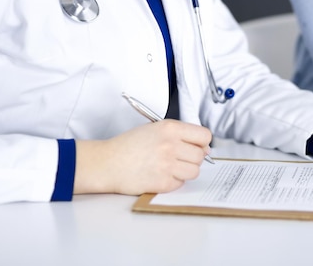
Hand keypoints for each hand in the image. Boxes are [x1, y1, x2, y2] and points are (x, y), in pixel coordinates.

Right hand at [74, 120, 211, 194]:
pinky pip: (180, 184)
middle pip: (201, 155)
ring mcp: (167, 165)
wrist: (107, 163)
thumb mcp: (154, 129)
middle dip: (193, 158)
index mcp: (170, 128)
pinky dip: (173, 182)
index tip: (197, 146)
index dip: (202, 142)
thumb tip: (205, 147)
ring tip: (170, 167)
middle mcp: (170, 145)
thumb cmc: (128, 146)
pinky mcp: (162, 182)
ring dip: (185, 171)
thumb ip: (180, 134)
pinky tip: (160, 175)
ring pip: (194, 171)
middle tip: (178, 158)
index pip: (204, 135)